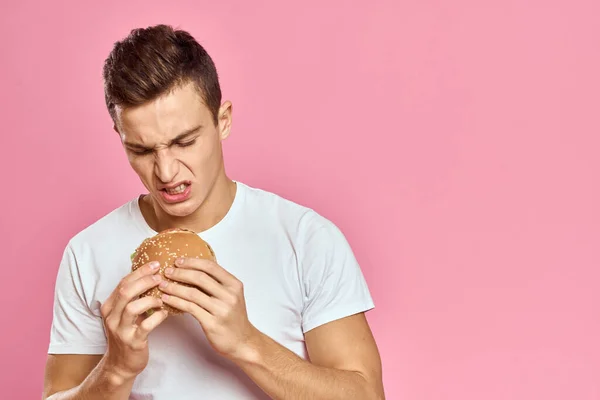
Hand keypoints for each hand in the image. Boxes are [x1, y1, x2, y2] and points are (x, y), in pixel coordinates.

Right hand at [100, 261, 168, 380]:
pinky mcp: (133, 341)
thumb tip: (151, 274)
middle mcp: (112, 317)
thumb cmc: (127, 334)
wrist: (120, 364)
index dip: (140, 272)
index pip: (123, 283)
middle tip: (161, 277)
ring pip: (132, 307)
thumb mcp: (125, 314)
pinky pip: (146, 326)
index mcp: (110, 306)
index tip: (155, 264)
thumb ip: (133, 297)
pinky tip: (165, 313)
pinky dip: (158, 317)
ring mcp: (121, 330)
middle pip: (126, 292)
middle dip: (145, 281)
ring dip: (151, 300)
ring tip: (161, 299)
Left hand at [158, 257, 258, 359]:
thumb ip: (217, 284)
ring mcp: (221, 310)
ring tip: (163, 285)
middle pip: (200, 278)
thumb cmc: (234, 318)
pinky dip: (176, 301)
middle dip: (180, 273)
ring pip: (192, 293)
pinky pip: (190, 308)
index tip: (178, 261)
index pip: (211, 267)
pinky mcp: (212, 323)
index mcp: (234, 285)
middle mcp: (229, 295)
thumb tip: (193, 270)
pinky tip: (167, 299)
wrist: (242, 341)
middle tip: (167, 271)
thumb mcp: (232, 296)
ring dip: (174, 287)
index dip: (192, 262)